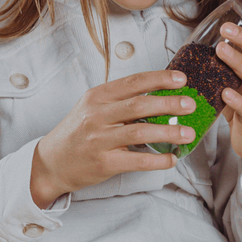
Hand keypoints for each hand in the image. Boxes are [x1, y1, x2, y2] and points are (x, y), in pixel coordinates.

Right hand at [29, 69, 195, 208]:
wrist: (51, 162)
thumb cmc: (78, 134)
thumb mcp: (93, 109)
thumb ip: (120, 102)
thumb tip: (158, 97)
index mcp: (97, 97)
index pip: (133, 82)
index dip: (160, 79)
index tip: (181, 79)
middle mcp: (97, 115)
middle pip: (139, 104)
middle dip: (168, 103)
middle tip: (190, 104)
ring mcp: (100, 139)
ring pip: (140, 131)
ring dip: (168, 132)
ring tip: (188, 133)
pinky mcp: (104, 163)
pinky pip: (136, 161)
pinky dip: (157, 160)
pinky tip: (172, 158)